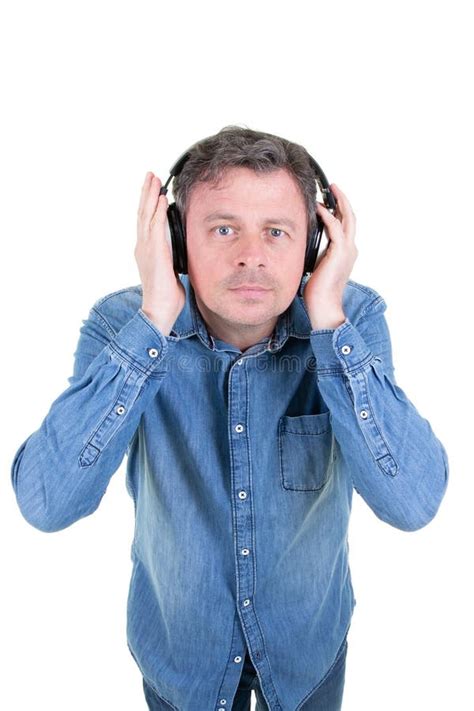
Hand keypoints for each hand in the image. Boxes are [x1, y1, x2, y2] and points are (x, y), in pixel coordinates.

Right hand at [135, 172, 185, 334]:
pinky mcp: (155, 253)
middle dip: (146, 193)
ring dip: (150, 196)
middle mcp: (143, 247)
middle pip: (143, 213)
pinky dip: (157, 212)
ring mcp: (147, 249)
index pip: (146, 221)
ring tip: (153, 179)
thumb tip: (180, 253)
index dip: (149, 204)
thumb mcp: (171, 271)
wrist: (159, 310)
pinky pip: (156, 228)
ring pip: (146, 216)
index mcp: (147, 251)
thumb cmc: (166, 296)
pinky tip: (161, 200)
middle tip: (150, 175)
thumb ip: (173, 258)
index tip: (154, 189)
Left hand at [302, 183, 357, 328]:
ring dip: (338, 202)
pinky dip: (328, 215)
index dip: (339, 210)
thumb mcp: (317, 266)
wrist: (324, 307)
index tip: (329, 199)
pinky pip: (335, 228)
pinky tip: (319, 208)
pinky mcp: (339, 253)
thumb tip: (306, 244)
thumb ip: (317, 253)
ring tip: (329, 190)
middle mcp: (350, 249)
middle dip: (342, 200)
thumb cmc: (318, 292)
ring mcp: (347, 250)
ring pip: (347, 218)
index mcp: (345, 253)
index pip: (345, 225)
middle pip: (350, 217)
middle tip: (333, 187)